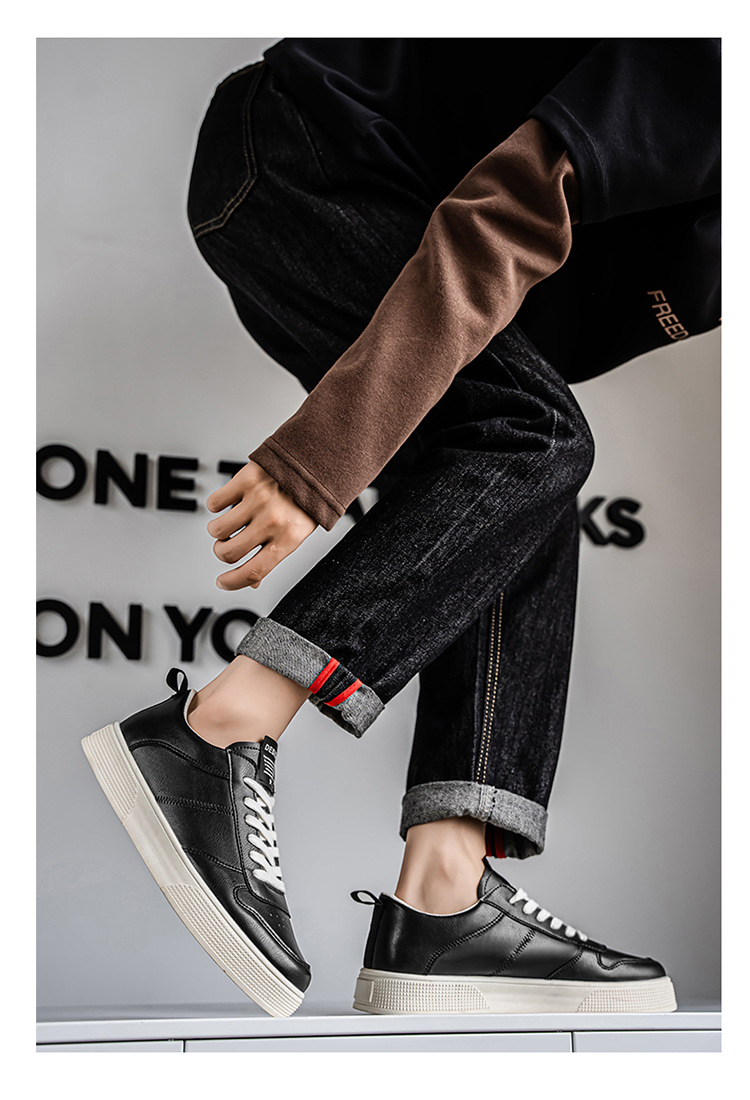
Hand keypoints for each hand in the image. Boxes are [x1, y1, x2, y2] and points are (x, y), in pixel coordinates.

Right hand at [206, 460, 316, 589]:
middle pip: (229, 553)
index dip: (232, 582)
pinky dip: (216, 505)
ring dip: (217, 531)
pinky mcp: (246, 480)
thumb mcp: (296, 534)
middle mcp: (273, 521)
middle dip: (222, 553)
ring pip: (217, 530)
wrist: (311, 464)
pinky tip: (229, 503)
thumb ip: (272, 557)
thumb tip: (252, 582)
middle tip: (226, 546)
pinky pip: (214, 503)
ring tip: (229, 523)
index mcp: (288, 539)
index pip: (253, 571)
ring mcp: (258, 500)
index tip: (222, 582)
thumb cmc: (303, 502)